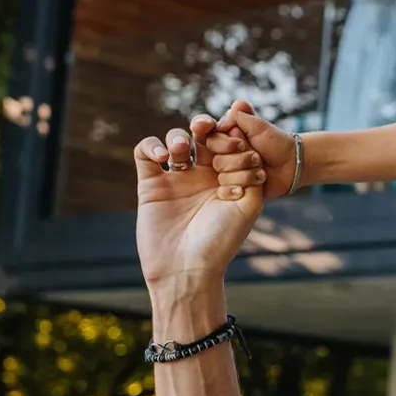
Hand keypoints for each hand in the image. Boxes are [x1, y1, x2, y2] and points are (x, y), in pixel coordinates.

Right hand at [134, 125, 266, 286]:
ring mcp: (175, 179)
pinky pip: (145, 152)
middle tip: (210, 129)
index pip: (230, 143)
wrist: (187, 268)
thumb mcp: (248, 205)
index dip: (233, 137)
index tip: (238, 147)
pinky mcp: (150, 185)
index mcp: (227, 179)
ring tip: (183, 148)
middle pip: (203, 136)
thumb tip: (243, 141)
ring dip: (181, 135)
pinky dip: (152, 145)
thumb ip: (250, 171)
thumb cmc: (221, 240)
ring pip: (176, 140)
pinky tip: (164, 157)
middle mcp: (202, 177)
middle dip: (208, 126)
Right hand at [192, 101, 296, 199]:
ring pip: (223, 175)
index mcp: (225, 138)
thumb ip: (238, 117)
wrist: (291, 164)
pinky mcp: (233, 189)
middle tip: (257, 156)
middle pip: (217, 160)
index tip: (241, 144)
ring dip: (246, 171)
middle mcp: (222, 156)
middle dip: (241, 158)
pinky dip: (244, 184)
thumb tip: (221, 119)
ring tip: (261, 167)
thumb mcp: (257, 125)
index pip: (210, 140)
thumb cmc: (275, 142)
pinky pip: (227, 190)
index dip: (224, 143)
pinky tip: (257, 181)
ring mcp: (228, 174)